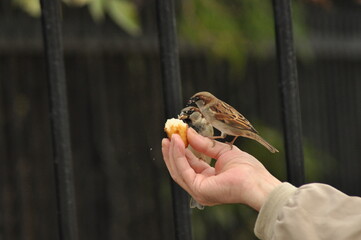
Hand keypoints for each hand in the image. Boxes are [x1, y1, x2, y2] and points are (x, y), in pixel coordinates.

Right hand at [161, 128, 280, 210]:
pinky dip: (178, 155)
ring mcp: (198, 191)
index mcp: (209, 180)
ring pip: (178, 170)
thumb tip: (189, 133)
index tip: (176, 136)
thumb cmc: (247, 169)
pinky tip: (178, 142)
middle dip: (172, 152)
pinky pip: (183, 170)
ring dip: (173, 152)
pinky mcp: (198, 189)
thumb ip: (205, 145)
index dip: (182, 151)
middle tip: (168, 136)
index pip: (190, 165)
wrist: (257, 181)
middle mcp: (201, 187)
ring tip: (171, 137)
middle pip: (180, 169)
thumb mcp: (223, 151)